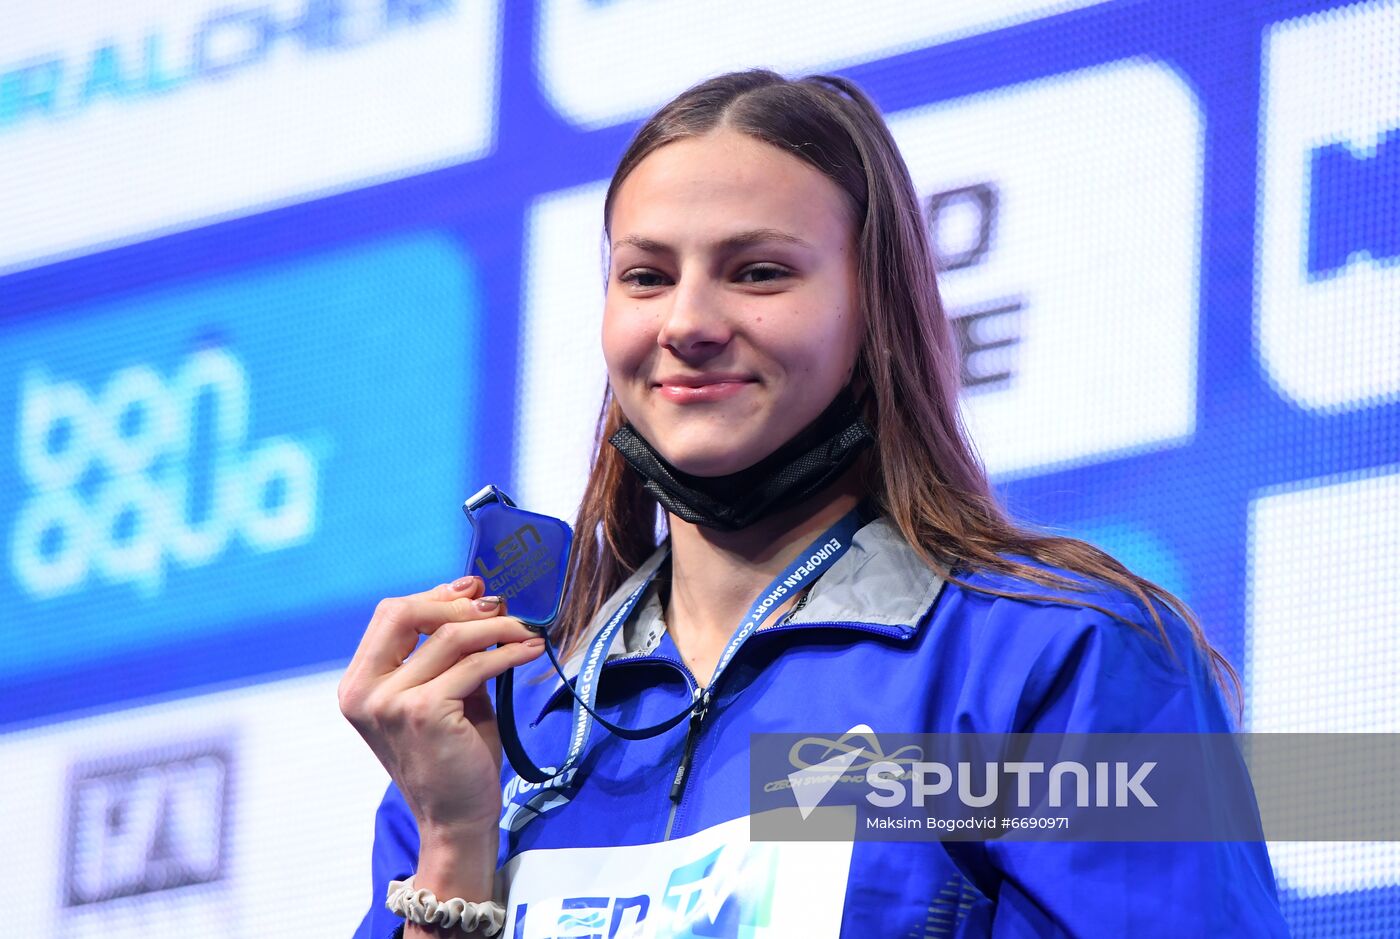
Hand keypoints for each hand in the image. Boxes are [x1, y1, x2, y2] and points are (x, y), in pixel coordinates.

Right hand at [338, 576, 544, 835]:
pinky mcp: (424, 712)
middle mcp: (364, 691)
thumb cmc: (452, 755)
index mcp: (359, 683)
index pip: (390, 615)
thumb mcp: (443, 692)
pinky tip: (530, 650)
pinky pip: (474, 665)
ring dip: (495, 626)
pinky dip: (507, 653)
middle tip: (499, 607)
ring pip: (449, 636)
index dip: (435, 595)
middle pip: (404, 612)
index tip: (474, 589)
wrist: (455, 818)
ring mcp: (390, 702)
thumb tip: (477, 594)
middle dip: (455, 603)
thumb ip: (450, 650)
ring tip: (526, 629)